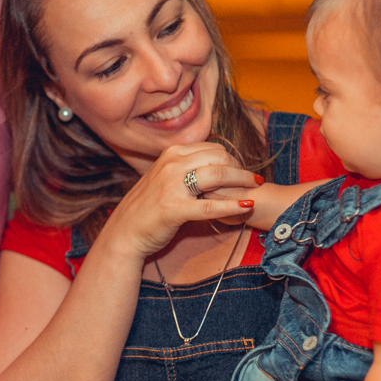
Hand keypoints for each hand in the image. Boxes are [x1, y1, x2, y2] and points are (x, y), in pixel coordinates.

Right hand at [102, 143, 260, 258]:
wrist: (125, 232)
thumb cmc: (147, 206)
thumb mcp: (163, 176)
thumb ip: (185, 167)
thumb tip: (213, 161)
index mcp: (171, 154)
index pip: (212, 148)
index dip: (232, 158)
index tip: (240, 170)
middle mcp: (172, 164)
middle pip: (219, 158)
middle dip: (240, 168)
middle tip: (251, 180)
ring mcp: (173, 186)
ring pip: (219, 175)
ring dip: (242, 180)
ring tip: (255, 187)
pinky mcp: (175, 209)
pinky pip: (211, 206)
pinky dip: (232, 206)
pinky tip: (246, 206)